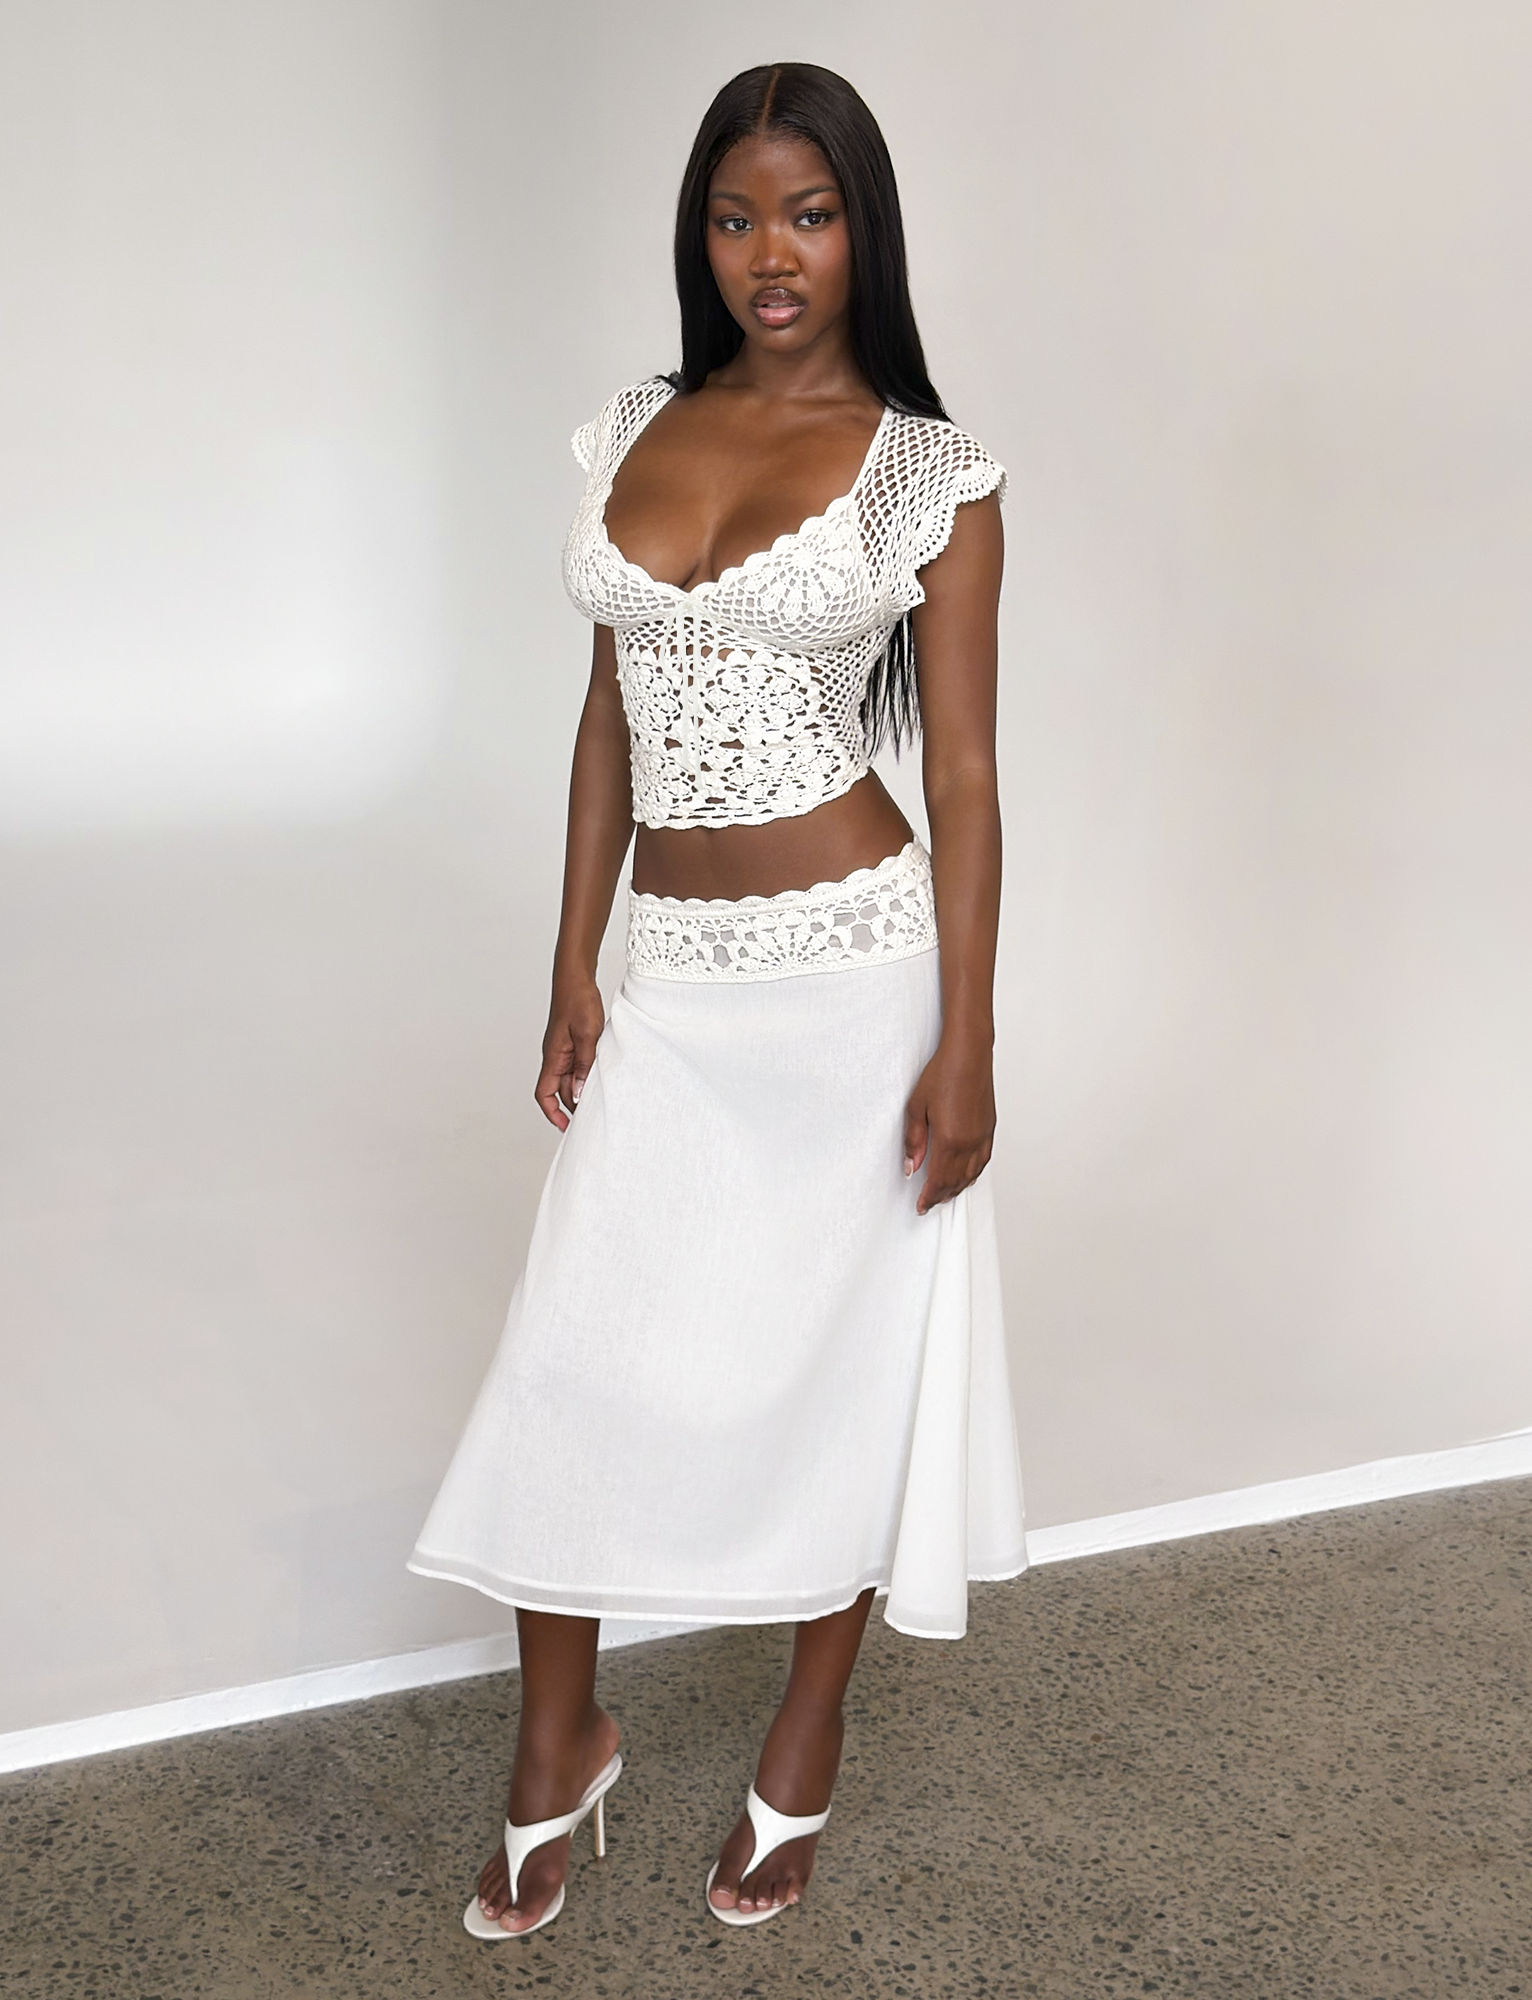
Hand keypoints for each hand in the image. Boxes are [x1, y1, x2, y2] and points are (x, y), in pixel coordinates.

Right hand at [535, 977, 605, 1131]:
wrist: (575, 976)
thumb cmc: (578, 1000)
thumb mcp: (587, 1035)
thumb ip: (584, 1065)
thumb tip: (579, 1094)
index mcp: (553, 1057)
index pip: (544, 1093)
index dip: (552, 1113)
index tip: (566, 1127)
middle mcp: (555, 1056)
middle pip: (561, 1090)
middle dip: (575, 1103)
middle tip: (596, 1113)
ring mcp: (563, 1049)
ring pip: (571, 1078)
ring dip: (584, 1087)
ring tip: (604, 1094)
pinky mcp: (572, 1042)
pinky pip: (578, 1064)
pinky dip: (588, 1073)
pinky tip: (602, 1072)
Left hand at [903, 1039, 994, 1214]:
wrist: (969, 1054)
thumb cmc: (943, 1074)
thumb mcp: (916, 1107)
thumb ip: (914, 1141)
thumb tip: (911, 1167)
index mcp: (950, 1140)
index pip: (938, 1180)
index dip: (929, 1197)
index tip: (921, 1206)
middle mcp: (970, 1143)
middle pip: (955, 1181)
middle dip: (941, 1196)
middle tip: (928, 1203)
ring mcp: (982, 1137)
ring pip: (971, 1174)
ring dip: (957, 1188)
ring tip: (944, 1194)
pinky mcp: (989, 1129)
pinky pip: (983, 1161)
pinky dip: (973, 1174)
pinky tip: (966, 1176)